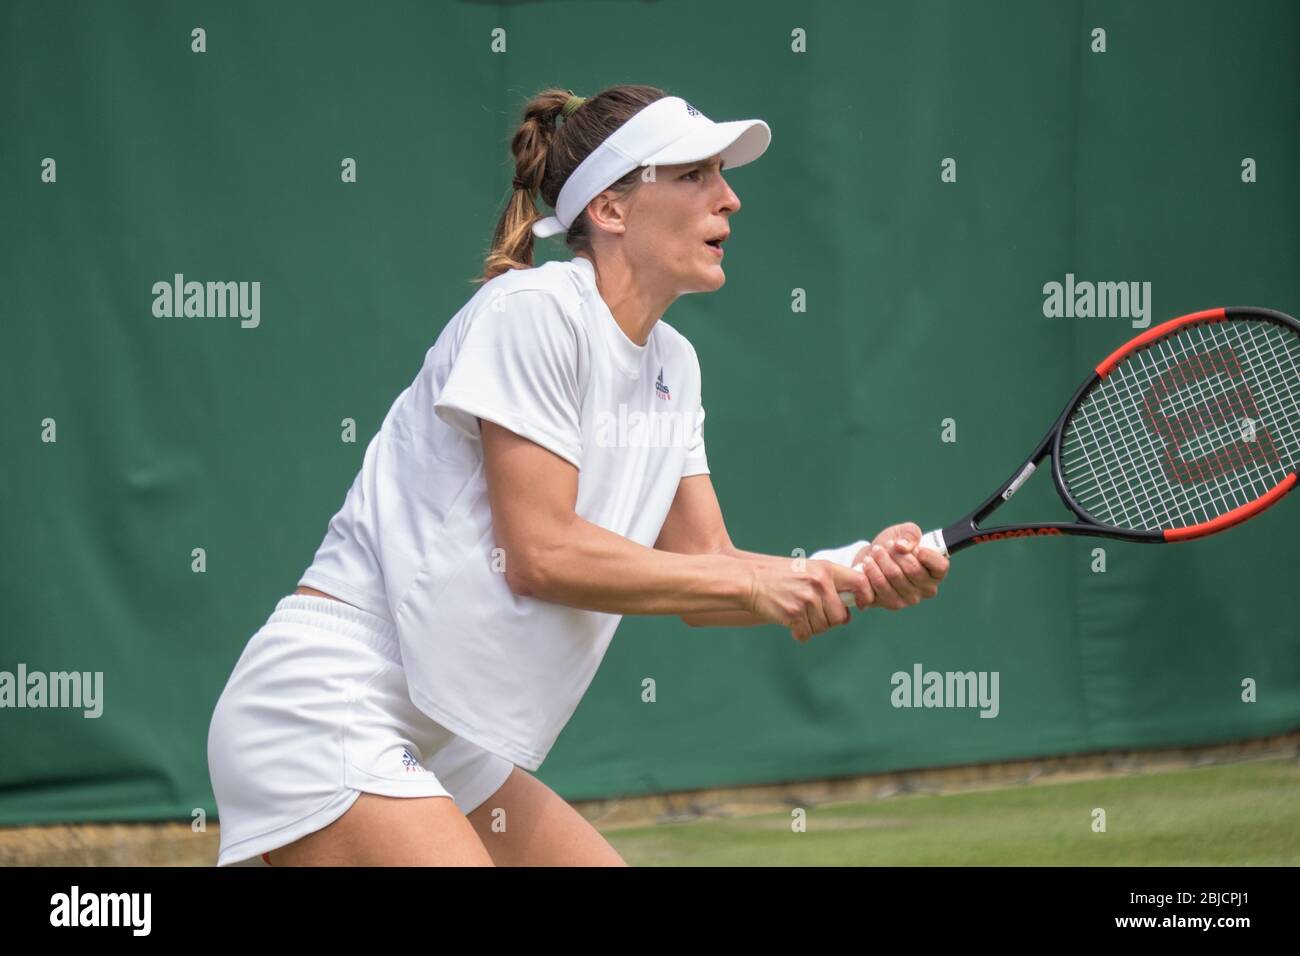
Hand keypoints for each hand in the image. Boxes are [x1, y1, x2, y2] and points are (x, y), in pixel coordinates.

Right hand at [747, 559, 871, 641]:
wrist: (750, 579)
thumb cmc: (780, 576)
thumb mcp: (808, 570)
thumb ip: (829, 585)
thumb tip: (849, 613)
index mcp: (826, 569)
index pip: (860, 582)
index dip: (865, 596)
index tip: (860, 605)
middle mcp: (819, 583)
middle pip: (840, 615)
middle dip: (830, 620)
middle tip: (815, 615)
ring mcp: (807, 599)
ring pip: (823, 627)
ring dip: (813, 627)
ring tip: (799, 615)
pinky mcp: (794, 614)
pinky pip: (806, 634)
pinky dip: (800, 634)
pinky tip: (792, 625)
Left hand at [849, 522, 948, 610]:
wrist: (871, 559)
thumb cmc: (893, 546)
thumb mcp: (904, 532)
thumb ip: (910, 533)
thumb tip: (903, 546)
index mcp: (936, 572)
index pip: (940, 566)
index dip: (927, 555)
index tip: (915, 547)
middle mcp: (926, 589)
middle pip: (913, 569)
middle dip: (895, 553)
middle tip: (885, 546)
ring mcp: (909, 599)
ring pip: (894, 576)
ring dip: (881, 560)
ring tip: (874, 552)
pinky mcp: (890, 604)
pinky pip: (879, 588)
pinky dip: (870, 573)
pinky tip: (867, 565)